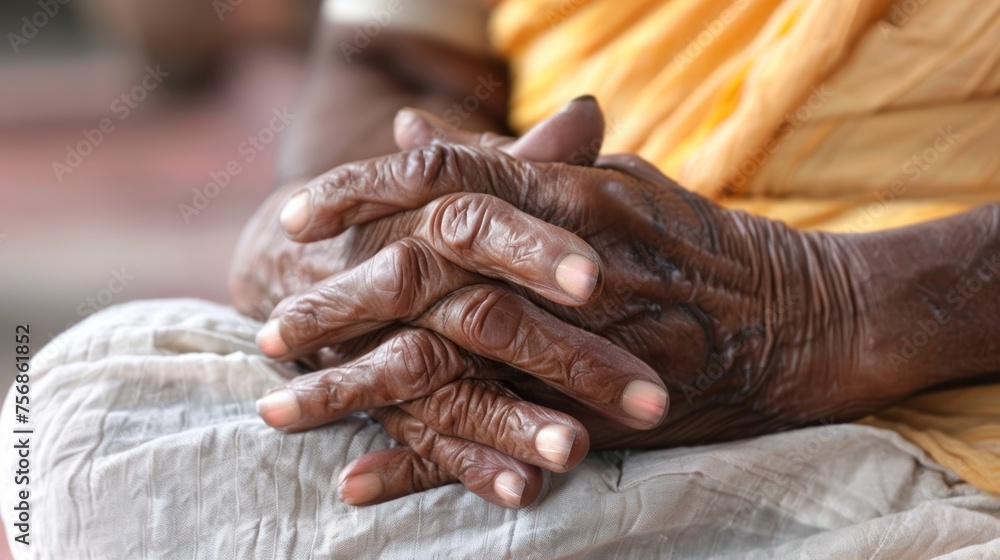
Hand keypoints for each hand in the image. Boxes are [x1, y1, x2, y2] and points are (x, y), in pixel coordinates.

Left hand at [255, 101, 873, 504]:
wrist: (803, 319)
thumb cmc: (702, 245)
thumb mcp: (612, 181)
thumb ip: (511, 163)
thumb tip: (410, 133)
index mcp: (571, 194)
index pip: (445, 181)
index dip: (361, 194)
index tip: (294, 220)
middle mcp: (567, 265)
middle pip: (425, 279)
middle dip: (336, 306)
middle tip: (269, 331)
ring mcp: (581, 344)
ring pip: (445, 366)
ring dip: (355, 392)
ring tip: (280, 412)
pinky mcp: (595, 413)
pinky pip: (495, 440)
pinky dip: (423, 463)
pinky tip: (359, 480)